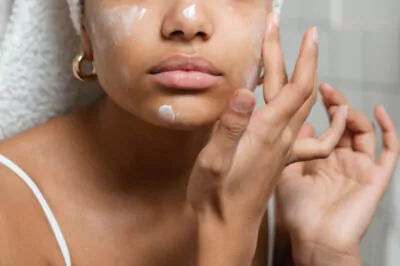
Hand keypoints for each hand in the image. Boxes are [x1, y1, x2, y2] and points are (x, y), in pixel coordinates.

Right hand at [187, 13, 346, 265]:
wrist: (228, 226)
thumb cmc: (216, 196)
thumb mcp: (213, 161)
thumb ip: (230, 127)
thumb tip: (245, 92)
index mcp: (266, 133)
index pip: (295, 85)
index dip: (300, 55)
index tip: (298, 29)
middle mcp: (282, 138)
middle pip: (301, 89)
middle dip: (296, 56)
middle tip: (282, 30)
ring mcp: (284, 148)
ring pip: (304, 106)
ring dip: (302, 77)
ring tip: (294, 57)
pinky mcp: (280, 158)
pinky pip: (307, 132)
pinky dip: (315, 116)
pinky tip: (312, 113)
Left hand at [276, 83, 398, 264]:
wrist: (313, 239)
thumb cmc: (298, 214)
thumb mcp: (288, 175)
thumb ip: (296, 151)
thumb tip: (304, 127)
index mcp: (323, 161)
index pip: (328, 127)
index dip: (323, 108)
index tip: (312, 90)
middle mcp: (342, 162)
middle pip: (345, 125)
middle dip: (336, 104)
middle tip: (325, 88)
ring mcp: (360, 168)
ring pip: (363, 132)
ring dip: (353, 113)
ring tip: (338, 101)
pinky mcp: (375, 177)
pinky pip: (389, 150)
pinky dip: (388, 129)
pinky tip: (377, 111)